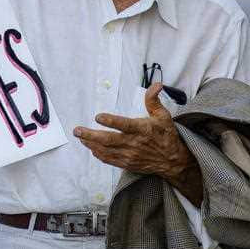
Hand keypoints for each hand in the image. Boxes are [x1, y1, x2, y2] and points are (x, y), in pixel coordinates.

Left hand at [74, 82, 202, 204]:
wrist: (172, 161)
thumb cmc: (166, 135)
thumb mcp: (163, 116)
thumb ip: (154, 100)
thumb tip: (156, 84)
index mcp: (142, 129)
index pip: (124, 125)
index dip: (111, 121)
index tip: (98, 117)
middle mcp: (134, 143)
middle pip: (109, 140)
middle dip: (91, 135)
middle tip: (77, 130)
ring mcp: (129, 155)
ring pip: (106, 150)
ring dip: (91, 144)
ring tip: (80, 137)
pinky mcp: (127, 163)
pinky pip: (110, 160)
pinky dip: (99, 154)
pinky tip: (91, 147)